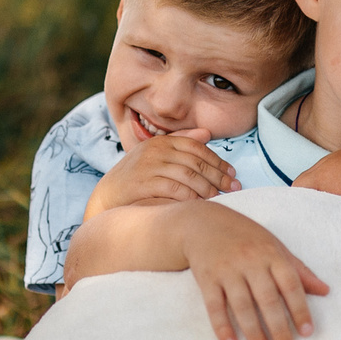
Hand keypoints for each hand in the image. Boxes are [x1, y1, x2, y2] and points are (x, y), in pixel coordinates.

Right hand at [88, 130, 238, 214]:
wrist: (106, 197)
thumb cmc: (136, 178)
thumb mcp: (156, 157)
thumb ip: (180, 143)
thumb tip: (207, 134)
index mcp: (161, 141)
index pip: (197, 147)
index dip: (218, 160)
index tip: (233, 173)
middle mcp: (156, 150)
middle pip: (196, 161)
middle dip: (218, 175)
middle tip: (234, 188)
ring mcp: (148, 166)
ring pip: (189, 176)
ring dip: (208, 188)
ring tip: (220, 198)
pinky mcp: (143, 184)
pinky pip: (175, 190)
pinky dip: (191, 198)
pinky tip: (201, 205)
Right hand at [178, 202, 329, 339]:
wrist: (203, 223)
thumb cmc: (245, 237)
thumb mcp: (275, 247)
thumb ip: (299, 270)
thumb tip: (325, 291)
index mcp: (271, 254)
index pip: (290, 284)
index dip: (300, 309)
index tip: (307, 332)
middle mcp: (250, 261)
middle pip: (267, 299)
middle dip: (278, 327)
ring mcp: (227, 270)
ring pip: (242, 305)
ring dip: (253, 331)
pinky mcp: (206, 278)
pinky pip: (214, 306)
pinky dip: (221, 326)